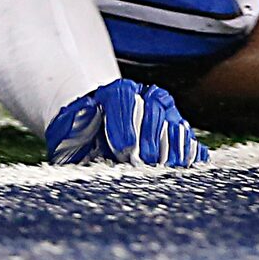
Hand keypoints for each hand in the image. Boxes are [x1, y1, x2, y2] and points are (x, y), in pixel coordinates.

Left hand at [44, 79, 209, 166]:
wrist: (94, 140)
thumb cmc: (81, 138)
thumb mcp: (67, 132)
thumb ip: (70, 123)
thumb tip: (84, 110)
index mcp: (114, 94)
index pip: (123, 97)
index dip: (124, 122)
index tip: (122, 148)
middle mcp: (143, 98)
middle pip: (154, 106)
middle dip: (149, 135)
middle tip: (143, 161)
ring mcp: (165, 115)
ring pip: (175, 120)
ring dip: (173, 144)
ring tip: (167, 166)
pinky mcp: (178, 134)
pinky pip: (190, 140)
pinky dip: (191, 152)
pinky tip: (188, 166)